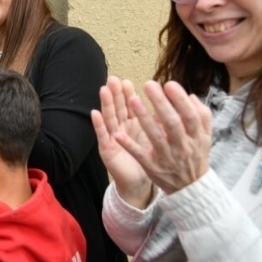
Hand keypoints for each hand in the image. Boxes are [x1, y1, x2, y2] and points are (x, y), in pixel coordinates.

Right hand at [91, 76, 153, 207]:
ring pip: (109, 118)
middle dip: (115, 93)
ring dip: (106, 104)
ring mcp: (112, 139)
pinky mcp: (107, 150)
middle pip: (117, 108)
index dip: (127, 94)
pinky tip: (94, 114)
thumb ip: (157, 122)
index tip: (127, 81)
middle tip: (113, 79)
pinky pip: (103, 136)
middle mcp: (120, 129)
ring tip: (103, 90)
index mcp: (132, 125)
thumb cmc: (146, 159)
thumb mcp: (154, 137)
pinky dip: (98, 125)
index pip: (129, 106)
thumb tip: (166, 105)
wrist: (139, 182)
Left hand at [117, 80, 211, 194]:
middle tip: (148, 84)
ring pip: (155, 137)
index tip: (169, 84)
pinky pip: (140, 155)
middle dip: (160, 103)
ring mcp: (166, 157)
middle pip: (172, 123)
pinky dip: (129, 145)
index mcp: (196, 137)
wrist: (191, 188)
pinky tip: (118, 134)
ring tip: (132, 100)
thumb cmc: (195, 156)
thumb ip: (201, 116)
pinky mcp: (152, 167)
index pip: (190, 115)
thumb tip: (190, 95)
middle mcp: (182, 146)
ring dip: (144, 118)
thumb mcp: (204, 138)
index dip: (180, 100)